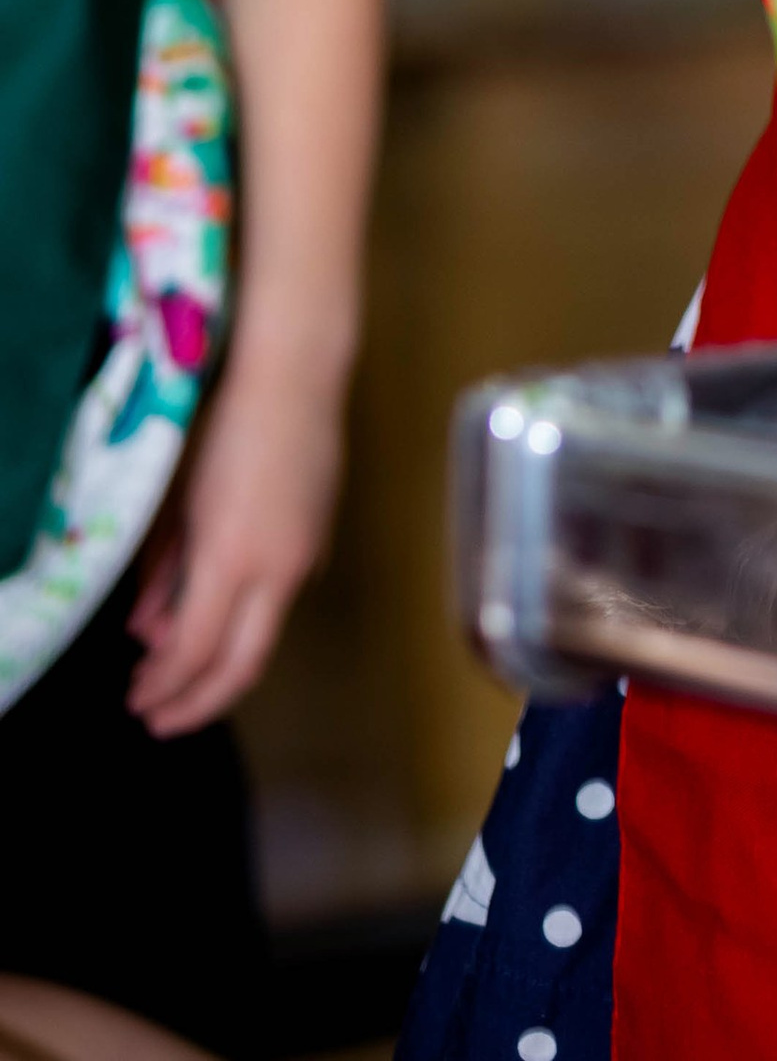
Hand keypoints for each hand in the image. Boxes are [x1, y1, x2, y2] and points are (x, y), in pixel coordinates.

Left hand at [127, 355, 344, 735]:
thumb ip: (165, 573)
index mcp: (235, 556)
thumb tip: (149, 629)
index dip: (165, 686)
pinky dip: (240, 626)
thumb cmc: (229, 428)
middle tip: (157, 718)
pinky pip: (276, 603)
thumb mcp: (183, 505)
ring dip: (216, 668)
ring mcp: (306, 558)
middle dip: (196, 703)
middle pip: (242, 666)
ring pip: (262, 639)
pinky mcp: (318, 542)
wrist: (298, 378)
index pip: (198, 650)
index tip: (137, 700)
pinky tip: (210, 618)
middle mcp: (279, 569)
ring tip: (174, 674)